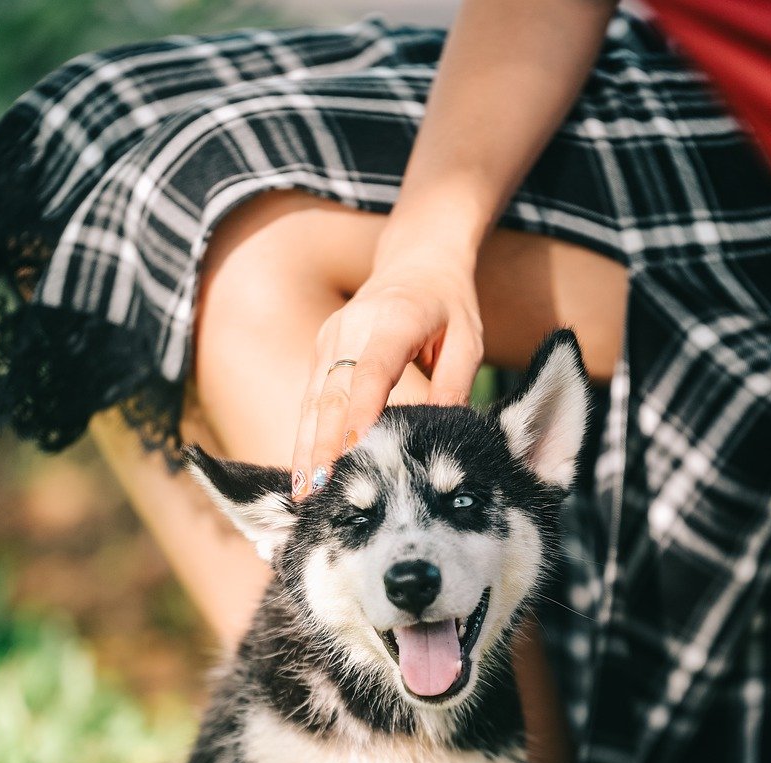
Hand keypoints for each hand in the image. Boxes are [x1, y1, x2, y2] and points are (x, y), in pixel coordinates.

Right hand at [290, 253, 482, 496]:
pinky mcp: (321, 352)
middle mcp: (351, 327)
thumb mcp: (468, 340)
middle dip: (322, 445)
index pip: (371, 372)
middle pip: (332, 393)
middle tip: (319, 491)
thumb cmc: (449, 305)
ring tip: (303, 493)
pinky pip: (310, 400)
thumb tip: (440, 435)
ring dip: (306, 448)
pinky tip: (304, 475)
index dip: (359, 414)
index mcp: (394, 319)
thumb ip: (455, 385)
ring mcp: (330, 339)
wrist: (417, 260)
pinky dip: (306, 437)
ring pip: (312, 400)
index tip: (350, 454)